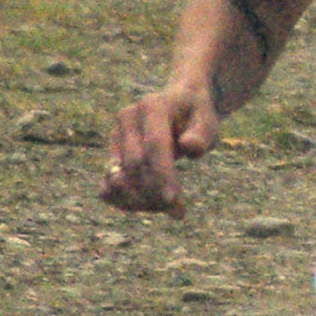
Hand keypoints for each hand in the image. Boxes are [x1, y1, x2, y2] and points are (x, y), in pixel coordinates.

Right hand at [100, 82, 218, 217]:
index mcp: (152, 106)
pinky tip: (148, 208)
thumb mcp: (206, 121)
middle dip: (154, 192)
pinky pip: (108, 186)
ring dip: (141, 202)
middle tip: (178, 210)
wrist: (179, 106)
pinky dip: (125, 202)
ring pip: (118, 179)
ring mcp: (115, 136)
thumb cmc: (196, 117)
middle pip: (135, 164)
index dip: (162, 174)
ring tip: (169, 209)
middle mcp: (127, 118)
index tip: (174, 200)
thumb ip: (201, 135)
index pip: (154, 144)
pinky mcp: (111, 154)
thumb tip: (189, 146)